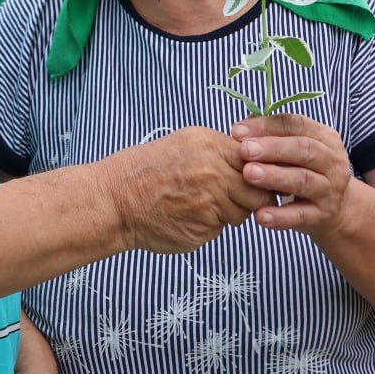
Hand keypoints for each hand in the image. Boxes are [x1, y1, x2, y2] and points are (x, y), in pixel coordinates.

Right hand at [101, 127, 274, 253]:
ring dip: (229, 213)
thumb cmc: (146, 170)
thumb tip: (254, 163)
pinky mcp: (204, 229)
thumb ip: (220, 152)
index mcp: (210, 145)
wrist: (115, 200)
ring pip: (242, 214)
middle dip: (251, 198)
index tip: (251, 180)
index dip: (258, 174)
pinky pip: (220, 229)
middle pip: (259, 191)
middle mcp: (214, 172)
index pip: (258, 162)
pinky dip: (208, 226)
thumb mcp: (184, 144)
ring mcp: (210, 203)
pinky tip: (186, 217)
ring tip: (199, 205)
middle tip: (232, 198)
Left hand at [232, 114, 354, 238]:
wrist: (335, 210)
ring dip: (274, 176)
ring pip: (302, 181)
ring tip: (248, 174)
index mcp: (325, 137)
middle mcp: (331, 162)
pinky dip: (280, 216)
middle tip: (245, 150)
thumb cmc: (303, 170)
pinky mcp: (321, 216)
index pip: (297, 124)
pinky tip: (260, 215)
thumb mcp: (294, 150)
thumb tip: (240, 131)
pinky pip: (300, 216)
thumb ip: (271, 136)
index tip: (237, 131)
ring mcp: (328, 190)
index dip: (266, 126)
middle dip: (273, 148)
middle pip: (304, 150)